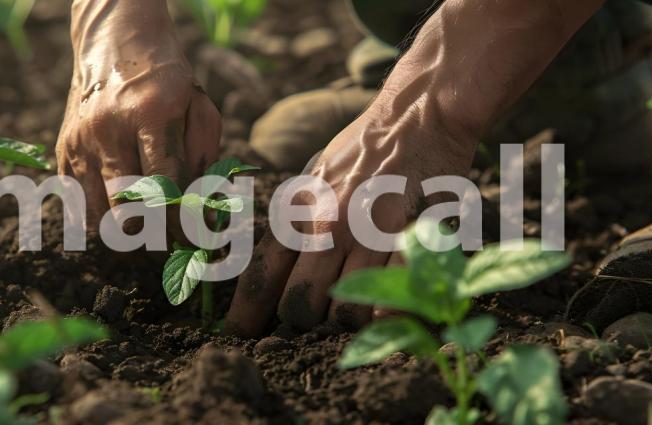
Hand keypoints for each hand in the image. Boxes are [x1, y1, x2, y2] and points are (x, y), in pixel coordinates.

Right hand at [57, 0, 220, 229]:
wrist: (116, 47)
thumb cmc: (168, 84)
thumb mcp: (199, 110)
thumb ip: (204, 162)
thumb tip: (200, 217)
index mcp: (149, 114)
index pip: (163, 187)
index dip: (178, 222)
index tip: (191, 238)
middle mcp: (108, 129)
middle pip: (125, 210)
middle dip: (151, 236)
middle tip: (168, 241)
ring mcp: (80, 142)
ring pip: (98, 216)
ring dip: (124, 233)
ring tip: (144, 230)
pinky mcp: (63, 152)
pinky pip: (77, 207)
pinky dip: (100, 219)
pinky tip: (119, 213)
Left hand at [225, 95, 477, 336]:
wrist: (413, 116)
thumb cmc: (358, 151)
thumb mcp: (310, 180)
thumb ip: (292, 222)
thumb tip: (271, 266)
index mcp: (297, 213)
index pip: (259, 276)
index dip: (245, 317)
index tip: (238, 338)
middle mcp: (326, 227)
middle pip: (300, 307)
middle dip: (304, 323)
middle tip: (315, 319)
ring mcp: (368, 235)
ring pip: (346, 313)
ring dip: (348, 323)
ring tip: (356, 311)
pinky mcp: (409, 238)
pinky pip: (394, 299)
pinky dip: (389, 320)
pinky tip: (388, 318)